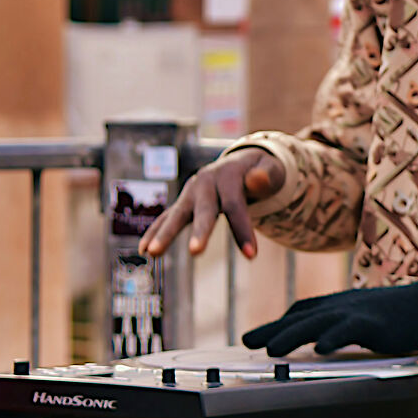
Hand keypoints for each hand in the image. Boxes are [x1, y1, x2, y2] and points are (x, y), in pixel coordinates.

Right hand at [139, 148, 284, 259]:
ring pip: (177, 215)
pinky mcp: (184, 203)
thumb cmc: (262, 171)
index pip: (235, 206)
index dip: (243, 230)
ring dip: (165, 234)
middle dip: (200, 232)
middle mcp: (205, 184)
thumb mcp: (273, 170)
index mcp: (228, 176)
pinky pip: (167, 218)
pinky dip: (155, 232)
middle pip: (203, 211)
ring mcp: (191, 194)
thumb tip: (256, 180)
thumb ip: (267, 176)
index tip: (252, 255)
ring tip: (153, 253)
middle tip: (195, 252)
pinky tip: (144, 250)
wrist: (242, 162)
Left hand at [241, 280, 417, 356]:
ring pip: (316, 322)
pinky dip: (333, 338)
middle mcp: (341, 305)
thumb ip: (344, 327)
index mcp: (339, 304)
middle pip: (300, 316)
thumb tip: (324, 345)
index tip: (258, 335)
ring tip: (270, 349)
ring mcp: (356, 312)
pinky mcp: (373, 322)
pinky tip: (320, 348)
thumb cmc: (400, 316)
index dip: (278, 322)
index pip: (302, 310)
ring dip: (291, 334)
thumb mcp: (364, 317)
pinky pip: (348, 329)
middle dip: (271, 329)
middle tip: (246, 341)